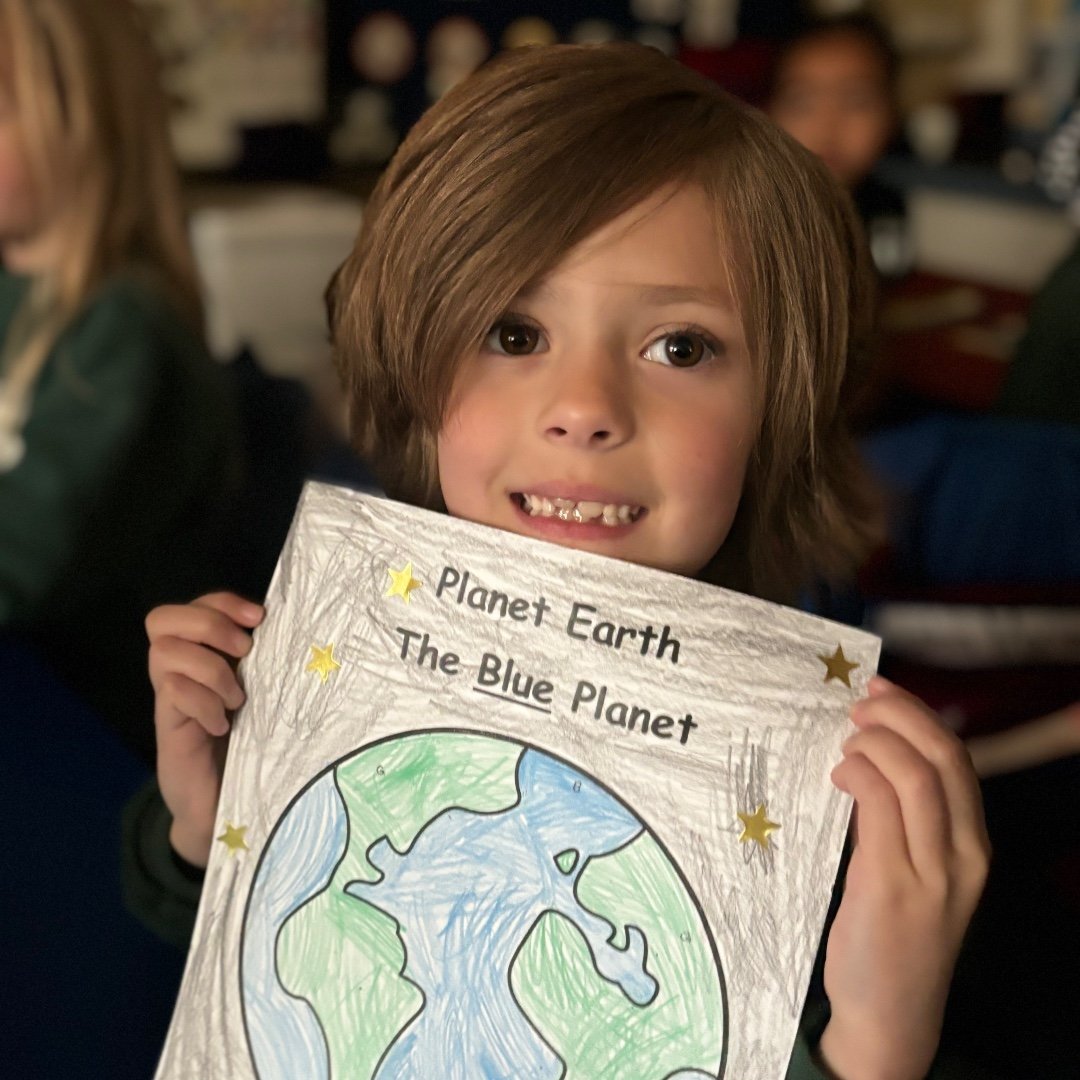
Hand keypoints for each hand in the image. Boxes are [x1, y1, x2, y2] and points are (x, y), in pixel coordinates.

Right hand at [146, 592, 263, 866]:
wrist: (223, 808)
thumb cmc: (251, 747)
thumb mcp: (263, 697)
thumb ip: (267, 665)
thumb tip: (302, 630)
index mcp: (206, 657)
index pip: (196, 606)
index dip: (222, 602)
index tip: (260, 618)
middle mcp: (180, 672)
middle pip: (163, 619)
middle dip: (208, 625)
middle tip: (244, 651)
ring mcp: (169, 700)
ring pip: (165, 652)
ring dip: (209, 669)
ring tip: (237, 699)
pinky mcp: (168, 729)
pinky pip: (171, 693)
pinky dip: (203, 704)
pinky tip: (223, 725)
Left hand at [818, 676, 989, 1079]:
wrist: (891, 1016)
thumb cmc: (895, 935)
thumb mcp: (916, 870)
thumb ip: (902, 818)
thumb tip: (869, 756)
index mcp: (974, 847)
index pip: (959, 760)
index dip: (920, 715)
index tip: (881, 691)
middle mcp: (963, 857)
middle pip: (942, 757)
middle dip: (898, 715)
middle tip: (858, 704)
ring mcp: (931, 874)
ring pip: (914, 776)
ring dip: (874, 742)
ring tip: (846, 742)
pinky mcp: (889, 888)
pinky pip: (878, 808)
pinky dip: (857, 775)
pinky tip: (837, 774)